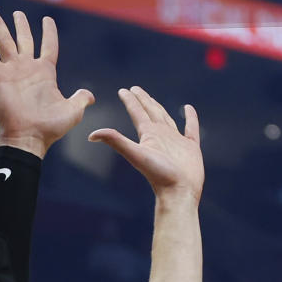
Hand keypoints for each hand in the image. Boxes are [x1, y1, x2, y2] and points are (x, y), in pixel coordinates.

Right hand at [0, 11, 94, 158]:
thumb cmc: (50, 127)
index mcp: (46, 72)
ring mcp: (13, 71)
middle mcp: (28, 68)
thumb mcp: (72, 112)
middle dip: (21, 25)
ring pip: (5, 42)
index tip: (47, 19)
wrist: (28, 137)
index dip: (49, 32)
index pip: (49, 46)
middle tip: (17, 13)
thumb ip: (80, 99)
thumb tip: (90, 96)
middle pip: (24, 39)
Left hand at [88, 87, 203, 202]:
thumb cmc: (159, 175)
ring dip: (159, 108)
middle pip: (150, 112)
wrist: (179, 192)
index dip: (130, 101)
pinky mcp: (191, 147)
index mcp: (148, 135)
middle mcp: (161, 135)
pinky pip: (191, 128)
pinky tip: (188, 109)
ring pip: (167, 118)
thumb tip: (90, 135)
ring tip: (153, 100)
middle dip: (143, 100)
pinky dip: (190, 118)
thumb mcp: (135, 154)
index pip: (137, 113)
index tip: (123, 90)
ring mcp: (176, 141)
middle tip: (135, 89)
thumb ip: (116, 141)